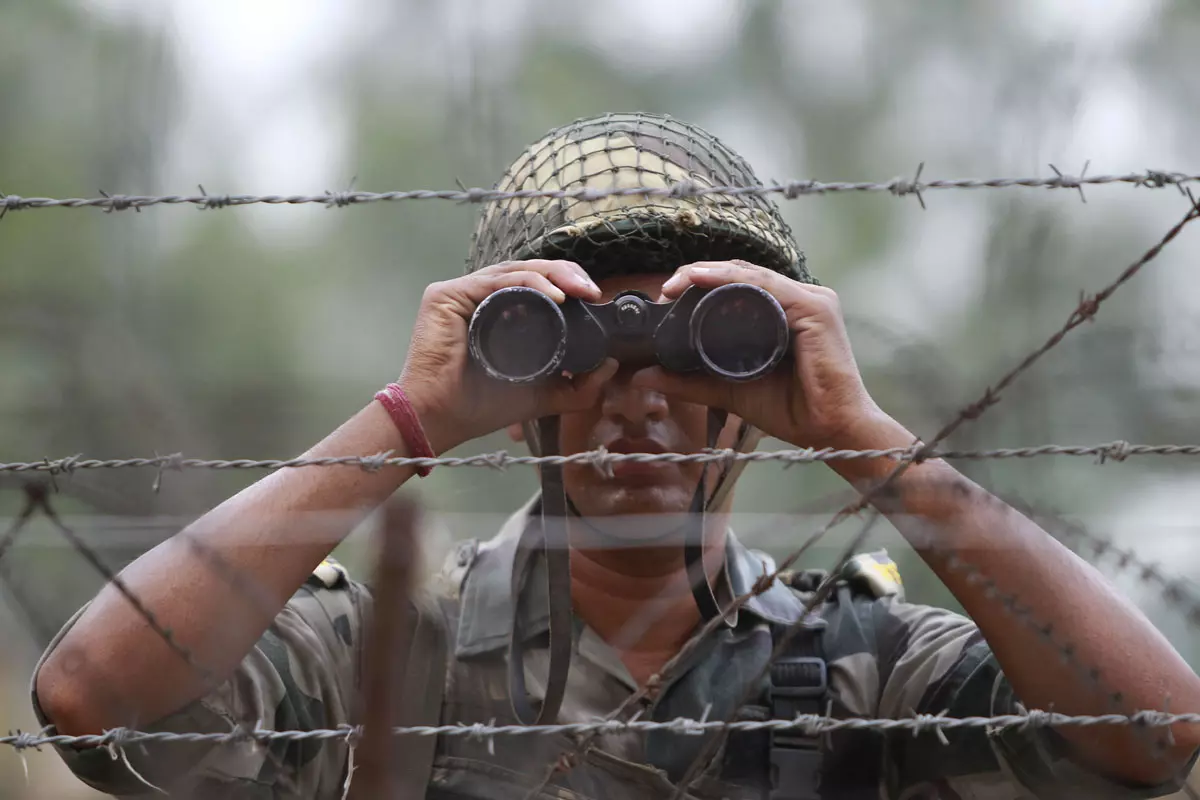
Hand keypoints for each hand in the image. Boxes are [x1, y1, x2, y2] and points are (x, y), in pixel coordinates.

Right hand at [398, 260, 618, 453]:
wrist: (441, 419)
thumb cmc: (481, 405)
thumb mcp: (542, 394)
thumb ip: (577, 386)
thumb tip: (611, 365)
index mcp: (499, 312)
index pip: (538, 286)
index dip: (569, 285)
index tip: (596, 299)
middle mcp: (480, 297)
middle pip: (530, 272)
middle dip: (567, 275)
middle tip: (592, 292)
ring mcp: (462, 293)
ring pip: (516, 270)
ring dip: (553, 276)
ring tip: (579, 291)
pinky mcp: (447, 295)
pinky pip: (496, 280)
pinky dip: (528, 284)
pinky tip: (553, 296)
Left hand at [631, 260, 883, 449]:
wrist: (829, 432)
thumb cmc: (793, 410)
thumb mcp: (729, 389)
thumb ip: (691, 381)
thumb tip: (646, 376)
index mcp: (785, 312)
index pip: (739, 285)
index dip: (702, 283)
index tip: (667, 295)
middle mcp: (801, 299)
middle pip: (743, 275)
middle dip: (701, 275)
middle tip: (666, 288)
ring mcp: (811, 300)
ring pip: (752, 276)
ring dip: (712, 274)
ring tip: (679, 281)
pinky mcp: (816, 309)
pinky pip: (768, 287)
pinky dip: (734, 281)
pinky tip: (707, 281)